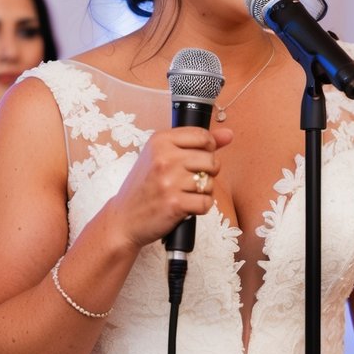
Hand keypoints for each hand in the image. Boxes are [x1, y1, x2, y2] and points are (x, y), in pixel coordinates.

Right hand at [113, 125, 233, 249]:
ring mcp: (169, 181)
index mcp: (160, 141)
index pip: (203, 136)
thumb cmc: (145, 187)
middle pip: (211, 160)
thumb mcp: (162, 156)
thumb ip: (197, 143)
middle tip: (189, 181)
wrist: (124, 218)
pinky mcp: (175, 203)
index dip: (208, 149)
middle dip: (207, 173)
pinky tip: (186, 206)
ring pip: (210, 183)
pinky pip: (206, 203)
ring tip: (184, 194)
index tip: (197, 159)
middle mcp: (164, 158)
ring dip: (202, 192)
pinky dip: (200, 208)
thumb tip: (228, 134)